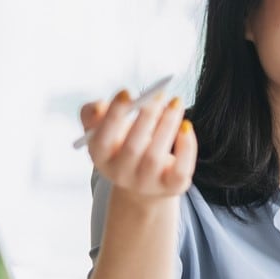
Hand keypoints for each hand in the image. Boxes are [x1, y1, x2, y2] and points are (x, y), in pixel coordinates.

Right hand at [79, 89, 197, 201]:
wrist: (144, 177)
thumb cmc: (123, 142)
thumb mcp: (103, 127)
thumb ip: (93, 113)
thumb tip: (100, 106)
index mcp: (101, 157)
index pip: (102, 139)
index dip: (113, 116)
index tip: (127, 92)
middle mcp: (120, 174)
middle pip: (132, 147)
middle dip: (146, 117)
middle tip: (159, 93)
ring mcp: (146, 183)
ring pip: (156, 156)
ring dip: (168, 124)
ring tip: (176, 102)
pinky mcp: (171, 187)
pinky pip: (180, 170)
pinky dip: (186, 147)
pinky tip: (186, 126)